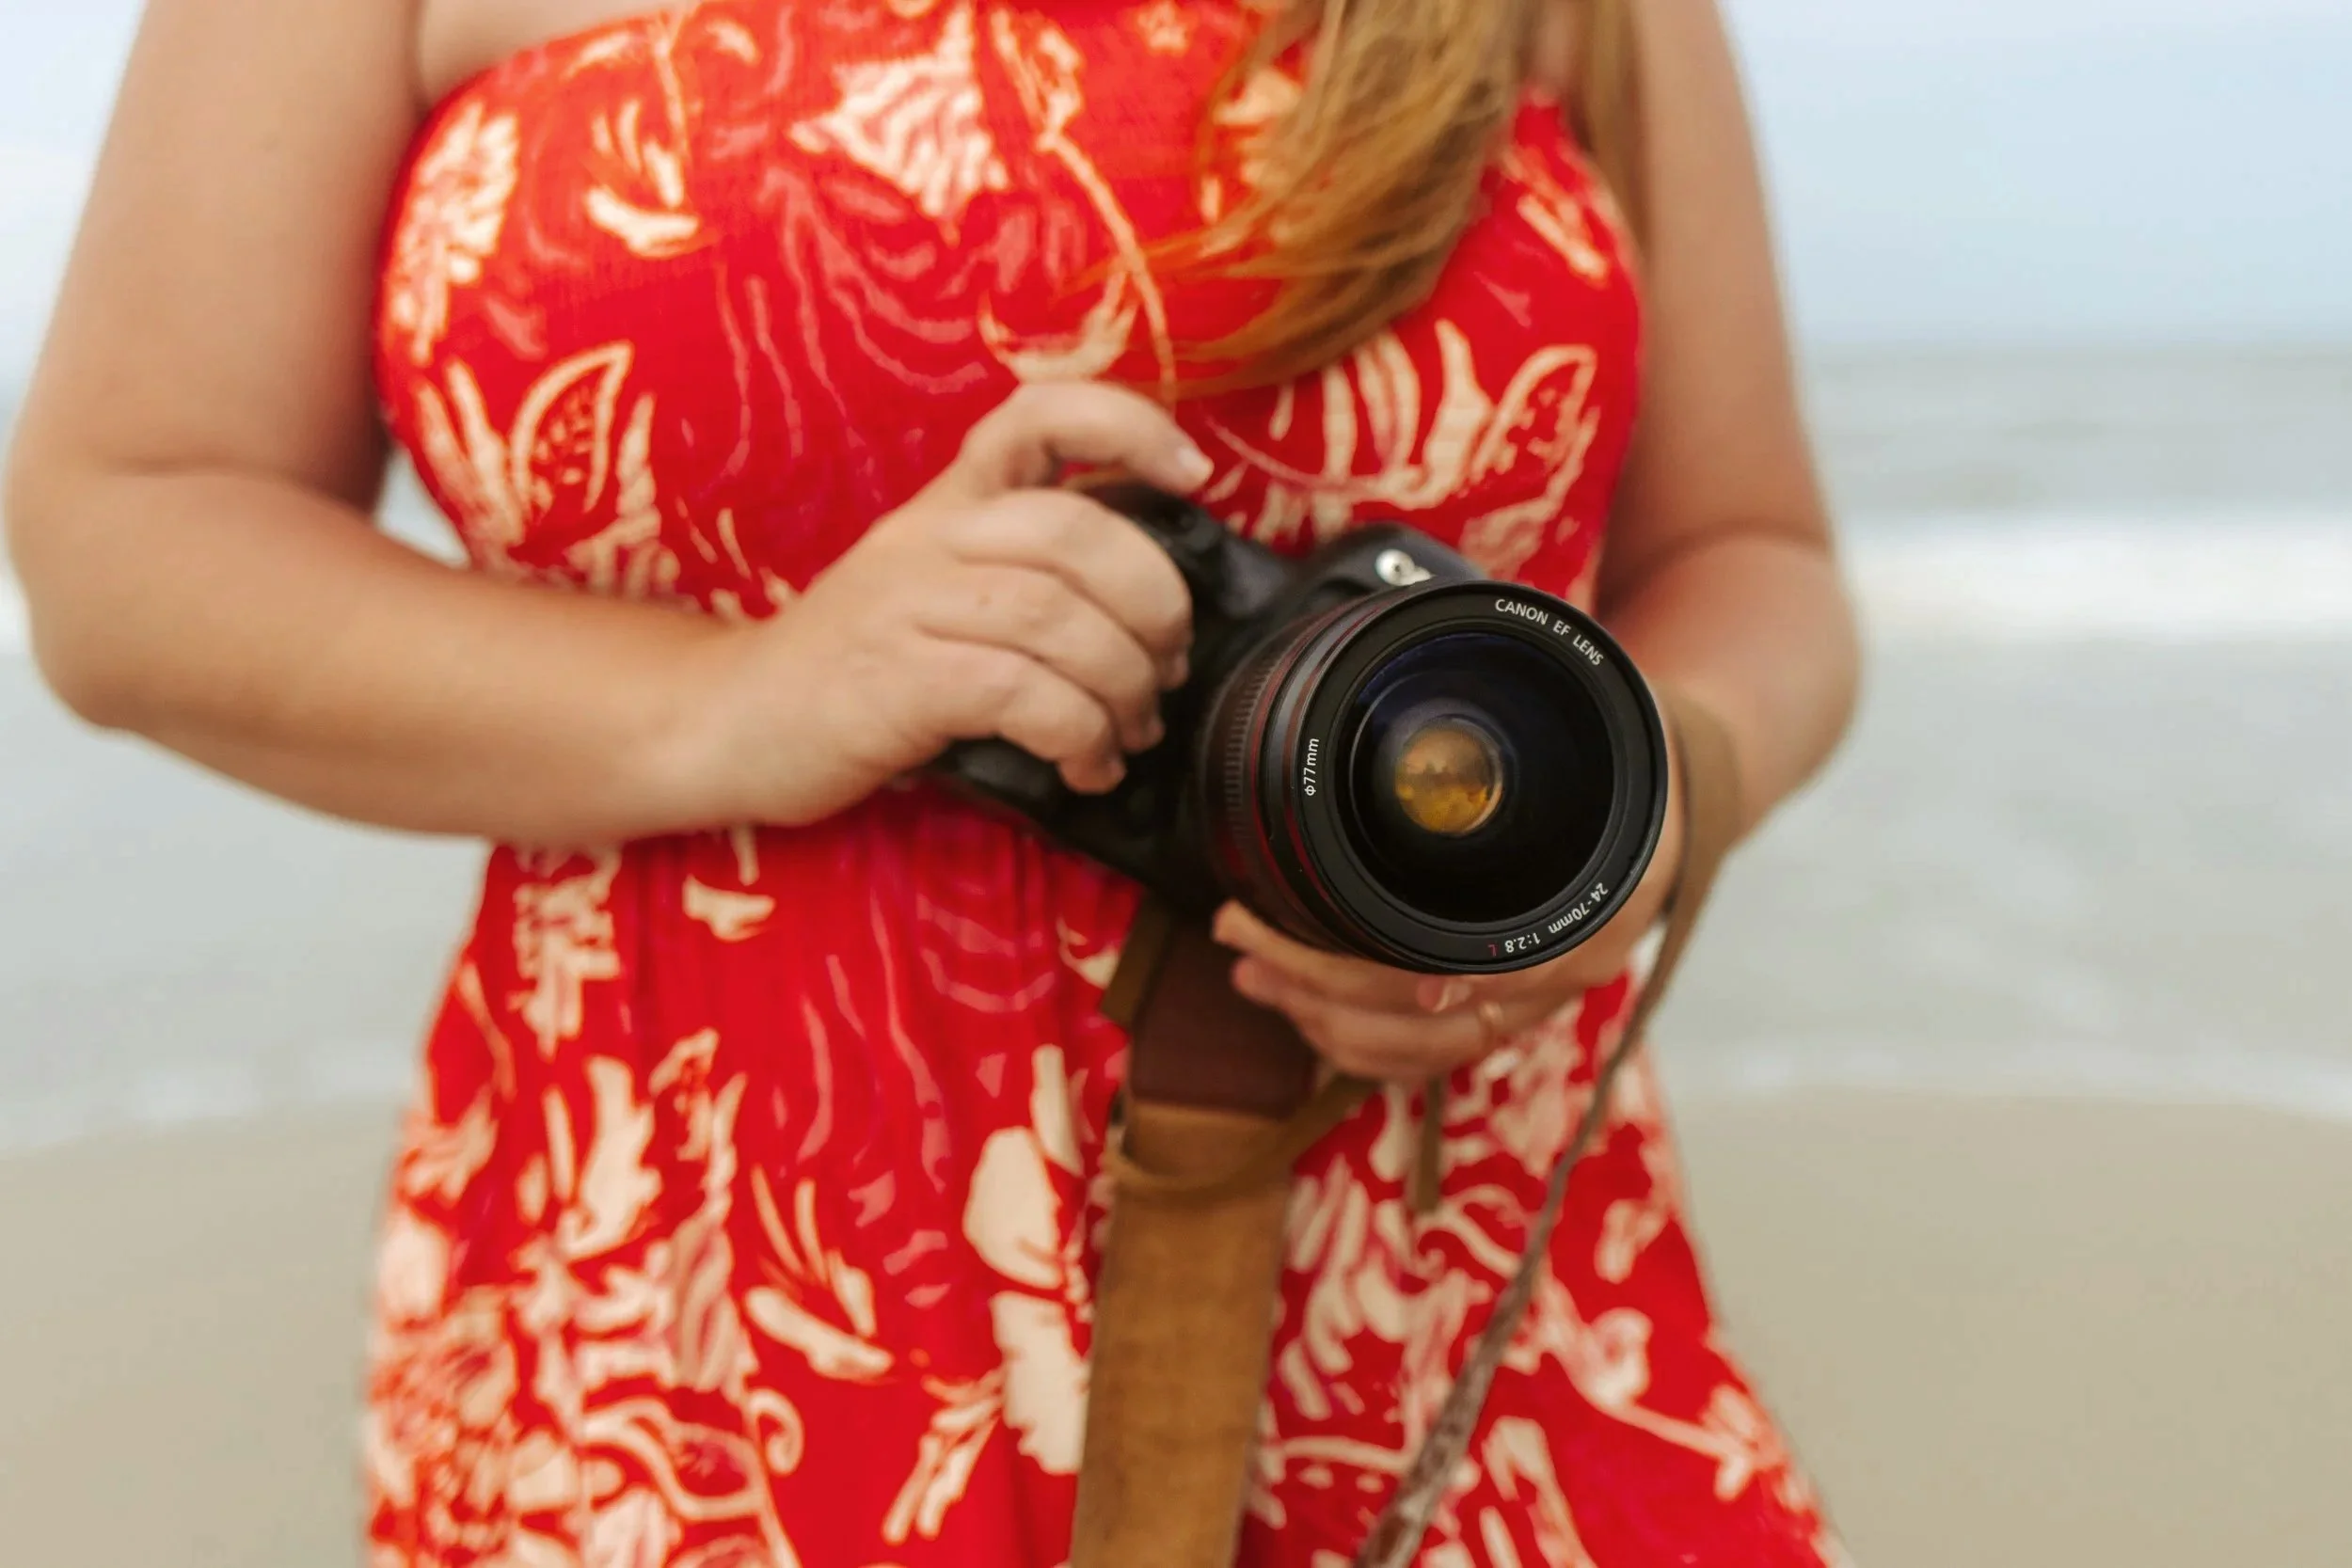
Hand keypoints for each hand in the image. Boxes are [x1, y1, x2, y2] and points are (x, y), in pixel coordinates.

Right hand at [687, 382, 1214, 826]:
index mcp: (950, 501)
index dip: (1132, 426)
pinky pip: (1023, 693)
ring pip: (1062, 618)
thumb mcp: (938, 590)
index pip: (1041, 413)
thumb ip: (1028, 575)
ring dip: (1124, 687)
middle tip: (1168, 669)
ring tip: (1129, 732)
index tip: (1194, 476)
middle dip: (1156, 607)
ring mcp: (907, 603)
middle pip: (1082, 532)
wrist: (733, 721)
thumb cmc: (859, 668)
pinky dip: (1078, 736)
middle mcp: (930, 535)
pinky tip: (1085, 768)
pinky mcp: (896, 679)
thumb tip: (1158, 619)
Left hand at [1214, 746, 1685, 1081]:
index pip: (1512, 967)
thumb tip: (1468, 660)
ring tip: (1248, 969)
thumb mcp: (1607, 735)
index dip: (1450, 974)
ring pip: (1411, 1046)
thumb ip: (1544, 731)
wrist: (1653, 810)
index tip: (1388, 963)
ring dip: (1318, 1016)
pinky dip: (1347, 1042)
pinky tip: (1294, 1007)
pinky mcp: (1487, 1016)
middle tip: (1240, 928)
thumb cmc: (1616, 768)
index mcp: (1590, 911)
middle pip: (1430, 1015)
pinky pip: (1413, 1058)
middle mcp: (1555, 974)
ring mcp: (1519, 1005)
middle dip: (1321, 981)